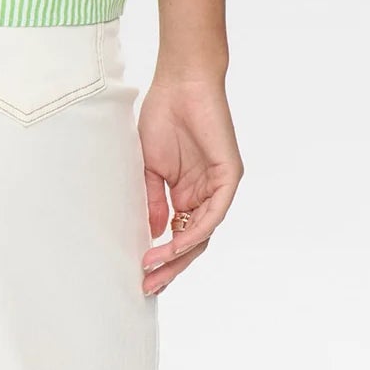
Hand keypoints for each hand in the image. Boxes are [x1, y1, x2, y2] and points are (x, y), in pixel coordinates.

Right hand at [137, 74, 242, 294]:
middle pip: (191, 243)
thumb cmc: (163, 116)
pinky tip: (174, 244)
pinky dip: (194, 232)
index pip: (178, 237)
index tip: (140, 276)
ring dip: (179, 256)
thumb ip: (153, 200)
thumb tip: (154, 235)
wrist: (180, 83)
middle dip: (169, 267)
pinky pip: (214, 214)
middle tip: (147, 286)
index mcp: (187, 193)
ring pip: (203, 235)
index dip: (161, 259)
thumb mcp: (149, 166)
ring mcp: (218, 188)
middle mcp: (205, 195)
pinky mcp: (228, 177)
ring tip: (154, 269)